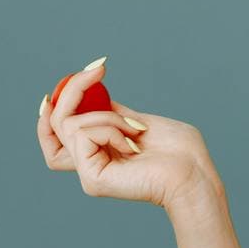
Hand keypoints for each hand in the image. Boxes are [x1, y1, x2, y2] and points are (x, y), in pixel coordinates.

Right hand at [35, 57, 218, 210]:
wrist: (194, 174)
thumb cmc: (180, 152)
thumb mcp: (139, 123)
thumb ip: (113, 114)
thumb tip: (93, 95)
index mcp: (100, 152)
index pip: (58, 131)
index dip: (55, 106)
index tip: (79, 76)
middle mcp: (90, 163)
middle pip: (54, 124)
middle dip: (71, 90)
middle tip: (97, 70)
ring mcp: (88, 172)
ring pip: (68, 125)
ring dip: (106, 116)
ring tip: (135, 129)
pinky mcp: (91, 178)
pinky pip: (82, 135)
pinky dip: (109, 129)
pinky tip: (133, 144)